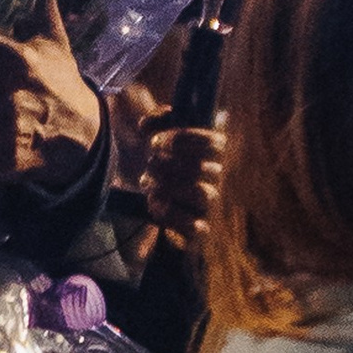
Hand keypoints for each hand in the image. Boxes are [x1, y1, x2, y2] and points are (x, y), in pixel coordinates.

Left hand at [138, 119, 225, 249]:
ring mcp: (209, 206)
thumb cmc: (151, 161)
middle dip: (167, 163)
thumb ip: (153, 121)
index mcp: (211, 154)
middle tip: (148, 162)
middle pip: (203, 168)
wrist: (137, 200)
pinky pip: (196, 227)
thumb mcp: (152, 135)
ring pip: (203, 194)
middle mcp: (215, 180)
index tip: (154, 141)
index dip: (184, 139)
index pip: (215, 143)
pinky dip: (170, 214)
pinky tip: (153, 204)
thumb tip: (146, 124)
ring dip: (168, 186)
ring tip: (147, 183)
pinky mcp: (198, 231)